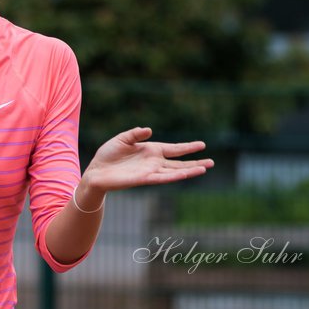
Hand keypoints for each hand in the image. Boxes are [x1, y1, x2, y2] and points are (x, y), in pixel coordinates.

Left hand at [83, 127, 211, 193]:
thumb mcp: (122, 139)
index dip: (188, 147)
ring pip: (174, 172)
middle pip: (179, 162)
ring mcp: (150, 171)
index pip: (174, 149)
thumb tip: (149, 129)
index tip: (202, 145)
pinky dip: (174, 176)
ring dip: (189, 171)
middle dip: (195, 162)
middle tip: (212, 163)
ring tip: (204, 168)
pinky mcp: (143, 179)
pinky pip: (162, 178)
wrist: (97, 171)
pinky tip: (185, 174)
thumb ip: (136, 134)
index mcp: (151, 151)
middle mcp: (154, 162)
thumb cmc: (108, 155)